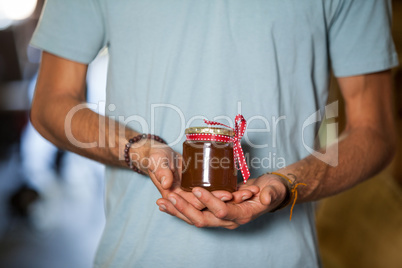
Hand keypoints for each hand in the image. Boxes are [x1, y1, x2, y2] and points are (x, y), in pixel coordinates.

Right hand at [140, 140, 256, 223]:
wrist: (157, 154)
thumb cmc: (155, 157)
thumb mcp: (157, 162)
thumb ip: (161, 171)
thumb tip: (168, 183)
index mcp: (176, 198)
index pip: (197, 203)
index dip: (213, 200)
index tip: (228, 194)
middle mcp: (188, 199)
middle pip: (212, 204)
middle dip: (231, 200)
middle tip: (248, 193)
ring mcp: (196, 194)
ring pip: (217, 198)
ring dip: (235, 196)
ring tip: (251, 191)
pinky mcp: (202, 187)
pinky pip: (218, 190)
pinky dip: (231, 188)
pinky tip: (245, 185)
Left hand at [156, 174, 286, 228]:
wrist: (269, 192)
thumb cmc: (272, 190)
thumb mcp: (274, 190)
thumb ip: (270, 193)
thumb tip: (264, 197)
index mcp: (242, 215)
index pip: (221, 211)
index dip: (208, 201)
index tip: (196, 188)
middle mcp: (228, 220)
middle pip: (202, 219)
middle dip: (184, 209)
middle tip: (169, 196)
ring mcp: (220, 217)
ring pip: (194, 218)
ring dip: (177, 211)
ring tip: (161, 202)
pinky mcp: (214, 211)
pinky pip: (195, 213)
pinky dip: (180, 209)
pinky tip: (167, 202)